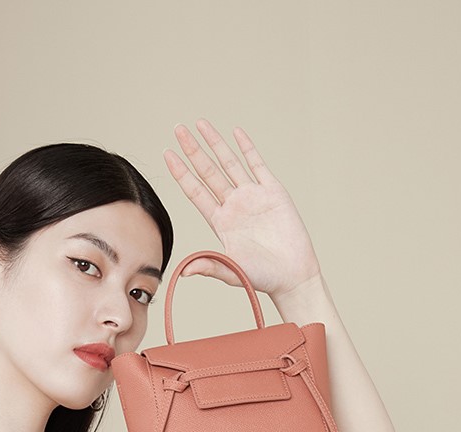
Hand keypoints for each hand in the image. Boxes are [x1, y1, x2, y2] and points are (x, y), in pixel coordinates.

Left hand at [163, 120, 321, 300]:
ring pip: (230, 163)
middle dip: (193, 150)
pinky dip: (247, 148)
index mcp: (220, 222)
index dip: (181, 173)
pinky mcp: (273, 192)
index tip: (168, 155)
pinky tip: (236, 132)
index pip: (195, 191)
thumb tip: (184, 272)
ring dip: (215, 143)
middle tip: (177, 130)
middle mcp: (233, 205)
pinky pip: (258, 165)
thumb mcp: (231, 271)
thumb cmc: (261, 277)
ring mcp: (253, 196)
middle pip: (208, 171)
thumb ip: (209, 265)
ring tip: (200, 124)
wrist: (292, 275)